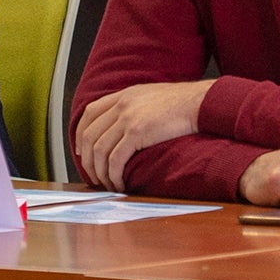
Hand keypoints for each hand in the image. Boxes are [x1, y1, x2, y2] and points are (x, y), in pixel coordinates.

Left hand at [73, 79, 214, 190]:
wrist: (198, 103)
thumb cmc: (181, 103)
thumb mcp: (150, 97)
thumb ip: (133, 107)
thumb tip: (124, 126)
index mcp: (123, 95)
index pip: (89, 113)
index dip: (81, 134)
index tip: (82, 150)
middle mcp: (121, 105)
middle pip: (90, 134)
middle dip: (87, 160)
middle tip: (93, 174)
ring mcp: (127, 118)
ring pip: (100, 150)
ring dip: (99, 171)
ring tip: (107, 183)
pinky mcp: (136, 133)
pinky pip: (115, 159)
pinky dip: (113, 174)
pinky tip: (119, 183)